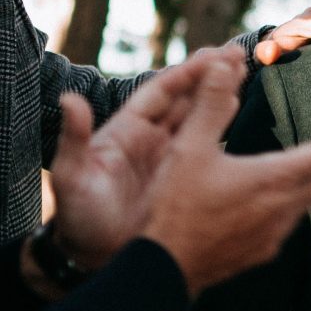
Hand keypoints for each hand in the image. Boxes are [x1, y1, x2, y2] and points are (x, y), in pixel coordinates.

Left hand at [49, 49, 243, 268]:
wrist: (93, 258)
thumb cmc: (78, 216)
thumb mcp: (72, 176)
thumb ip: (73, 138)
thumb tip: (68, 99)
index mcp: (126, 130)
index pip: (162, 92)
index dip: (187, 72)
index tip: (213, 55)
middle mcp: (150, 139)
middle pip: (185, 98)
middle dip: (210, 75)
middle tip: (237, 53)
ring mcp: (168, 159)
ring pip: (198, 118)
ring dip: (219, 95)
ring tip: (243, 73)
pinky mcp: (181, 180)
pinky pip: (205, 148)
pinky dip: (220, 128)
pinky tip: (238, 112)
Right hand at [139, 62, 310, 294]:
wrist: (163, 268)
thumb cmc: (174, 206)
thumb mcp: (188, 147)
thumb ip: (211, 104)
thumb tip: (225, 62)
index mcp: (271, 180)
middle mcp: (282, 209)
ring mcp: (274, 234)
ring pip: (310, 201)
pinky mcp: (262, 251)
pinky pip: (292, 219)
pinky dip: (299, 199)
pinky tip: (285, 197)